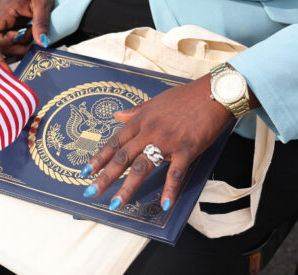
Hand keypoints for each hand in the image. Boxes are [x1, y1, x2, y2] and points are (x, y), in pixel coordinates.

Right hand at [0, 0, 53, 56]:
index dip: (4, 42)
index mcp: (3, 13)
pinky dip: (21, 45)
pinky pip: (11, 43)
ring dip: (19, 47)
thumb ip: (41, 23)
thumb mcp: (43, 4)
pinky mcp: (9, 29)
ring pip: (4, 46)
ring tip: (34, 36)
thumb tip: (42, 43)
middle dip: (13, 50)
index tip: (21, 36)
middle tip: (29, 49)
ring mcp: (3, 26)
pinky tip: (31, 40)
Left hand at [81, 74, 232, 210]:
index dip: (99, 158)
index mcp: (141, 122)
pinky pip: (176, 173)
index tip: (85, 172)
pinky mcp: (187, 150)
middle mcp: (149, 132)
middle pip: (123, 157)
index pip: (114, 143)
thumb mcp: (154, 102)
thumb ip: (134, 112)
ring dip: (128, 187)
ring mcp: (167, 142)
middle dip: (105, 176)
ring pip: (143, 167)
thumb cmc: (183, 97)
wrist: (212, 93)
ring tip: (116, 203)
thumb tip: (116, 115)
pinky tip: (165, 204)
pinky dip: (171, 189)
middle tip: (90, 192)